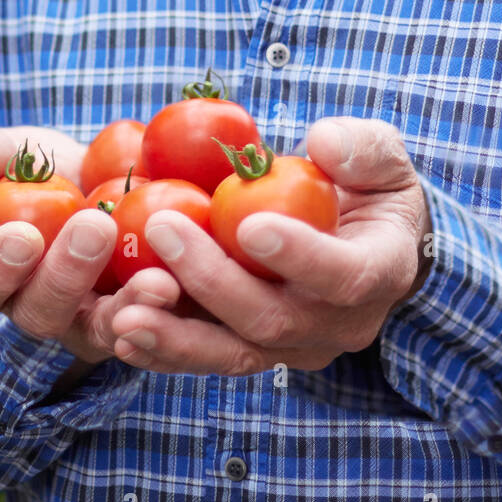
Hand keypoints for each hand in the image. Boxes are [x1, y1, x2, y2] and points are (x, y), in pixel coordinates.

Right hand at [0, 125, 180, 362]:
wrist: (119, 180)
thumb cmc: (54, 172)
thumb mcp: (24, 154)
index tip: (21, 235)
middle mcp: (38, 309)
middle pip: (40, 314)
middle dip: (66, 276)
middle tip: (95, 228)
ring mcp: (91, 324)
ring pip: (102, 331)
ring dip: (129, 306)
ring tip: (157, 279)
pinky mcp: (145, 323)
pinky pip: (157, 331)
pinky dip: (173, 313)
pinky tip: (189, 288)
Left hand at [108, 117, 431, 374]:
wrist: (360, 236)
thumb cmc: (369, 185)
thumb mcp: (381, 156)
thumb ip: (363, 147)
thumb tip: (322, 144)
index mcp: (380, 272)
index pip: (343, 275)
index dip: (299, 256)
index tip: (250, 224)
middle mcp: (339, 325)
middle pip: (273, 319)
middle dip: (213, 280)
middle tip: (162, 228)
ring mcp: (294, 346)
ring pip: (234, 353)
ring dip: (176, 336)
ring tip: (125, 312)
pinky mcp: (253, 349)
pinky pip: (207, 357)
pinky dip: (163, 349)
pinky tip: (120, 330)